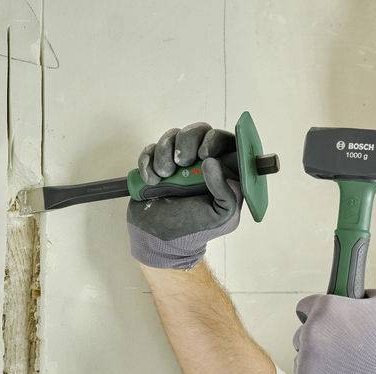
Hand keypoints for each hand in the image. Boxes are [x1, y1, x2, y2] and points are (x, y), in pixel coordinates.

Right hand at [127, 122, 241, 268]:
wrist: (157, 240)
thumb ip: (227, 192)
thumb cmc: (194, 230)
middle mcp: (203, 163)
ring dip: (165, 153)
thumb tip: (213, 162)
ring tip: (164, 177)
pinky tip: (151, 181)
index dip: (216, 140)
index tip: (204, 154)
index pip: (227, 142)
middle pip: (200, 131)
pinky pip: (152, 149)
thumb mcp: (221, 216)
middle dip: (188, 142)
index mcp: (224, 173)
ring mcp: (179, 162)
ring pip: (174, 135)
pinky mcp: (156, 164)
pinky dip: (148, 161)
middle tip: (182, 163)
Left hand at [291, 289, 375, 373]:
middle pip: (301, 335)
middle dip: (317, 342)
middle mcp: (310, 332)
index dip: (318, 315)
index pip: (305, 306)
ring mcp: (305, 361)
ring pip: (301, 360)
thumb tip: (359, 294)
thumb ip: (367, 293)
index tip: (328, 325)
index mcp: (326, 309)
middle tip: (341, 353)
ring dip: (315, 365)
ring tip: (342, 373)